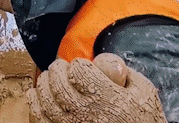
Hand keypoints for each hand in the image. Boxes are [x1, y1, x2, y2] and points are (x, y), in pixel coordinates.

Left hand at [27, 54, 167, 122]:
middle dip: (57, 69)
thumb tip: (106, 61)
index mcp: (107, 97)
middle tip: (59, 66)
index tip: (81, 67)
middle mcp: (87, 112)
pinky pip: (41, 118)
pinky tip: (35, 93)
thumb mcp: (143, 91)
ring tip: (48, 77)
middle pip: (59, 83)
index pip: (80, 71)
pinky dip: (34, 103)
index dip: (78, 65)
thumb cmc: (144, 119)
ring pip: (46, 100)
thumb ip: (125, 72)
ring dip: (43, 83)